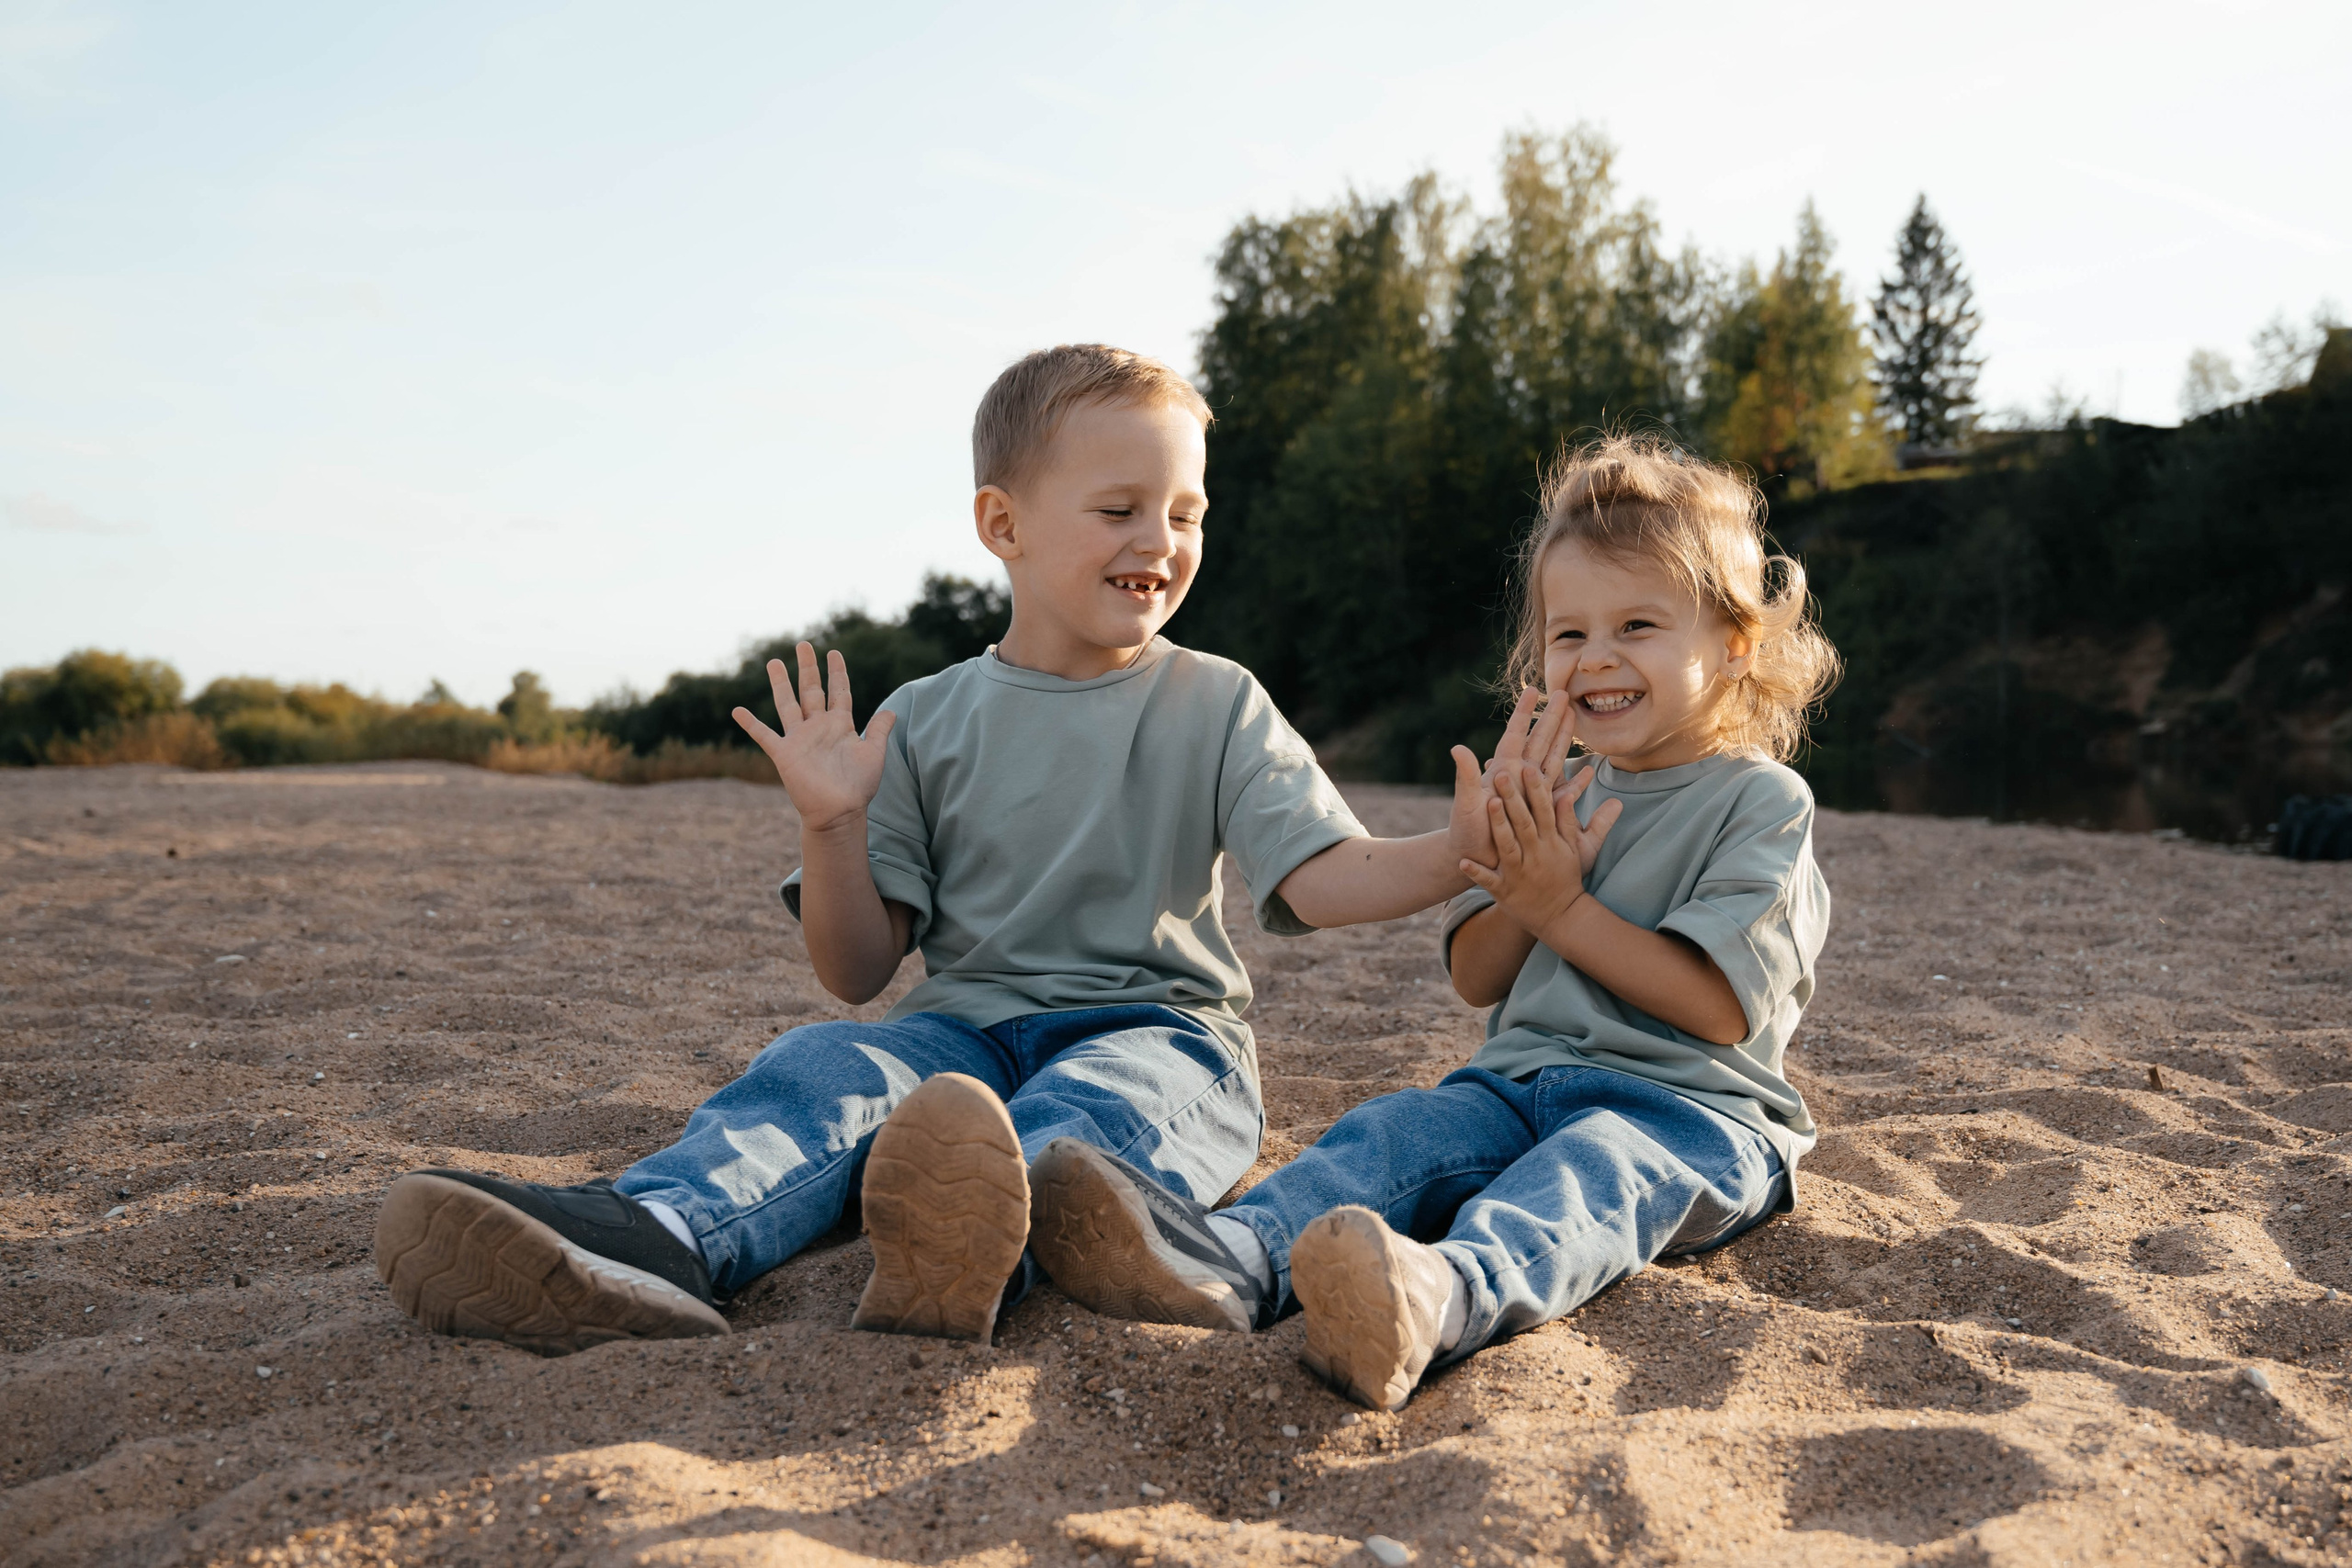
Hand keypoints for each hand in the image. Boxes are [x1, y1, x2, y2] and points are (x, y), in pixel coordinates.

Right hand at [731, 643, 897, 833]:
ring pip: (788, 704)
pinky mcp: (784, 754)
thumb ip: (879, 730)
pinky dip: (751, 724)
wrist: (840, 812)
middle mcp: (818, 727)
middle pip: (811, 690)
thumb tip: (893, 710)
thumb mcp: (874, 753)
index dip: (837, 672)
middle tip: (803, 644)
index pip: (839, 692)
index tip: (834, 653)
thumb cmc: (858, 787)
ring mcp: (800, 739)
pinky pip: (764, 735)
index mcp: (840, 725)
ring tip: (773, 662)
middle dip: (807, 667)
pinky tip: (738, 711)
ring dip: (780, 683)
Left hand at [1447, 685, 1580, 869]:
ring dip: (1564, 739)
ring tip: (1575, 718)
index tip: (1533, 689)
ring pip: (1552, 760)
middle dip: (1551, 717)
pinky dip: (1576, 782)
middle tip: (1563, 694)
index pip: (1516, 734)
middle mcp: (1517, 778)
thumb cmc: (1466, 831)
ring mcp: (1530, 793)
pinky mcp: (1540, 812)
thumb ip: (1466, 776)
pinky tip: (1589, 771)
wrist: (1473, 857)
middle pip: (1538, 741)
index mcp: (1503, 771)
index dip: (1524, 712)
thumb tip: (1456, 747)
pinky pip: (1562, 793)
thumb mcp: (1466, 803)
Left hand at [1460, 762, 1619, 938]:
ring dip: (1499, 826)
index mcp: (1551, 843)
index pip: (1544, 812)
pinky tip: (1463, 862)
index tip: (1528, 768)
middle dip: (1513, 799)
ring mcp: (1519, 874)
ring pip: (1508, 847)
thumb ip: (1568, 821)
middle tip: (1501, 774)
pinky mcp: (1505, 892)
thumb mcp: (1575, 850)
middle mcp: (1536, 855)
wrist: (1561, 917)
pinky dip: (1477, 872)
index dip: (1536, 790)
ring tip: (1489, 803)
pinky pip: (1488, 881)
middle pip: (1524, 823)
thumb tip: (1568, 792)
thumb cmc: (1566, 877)